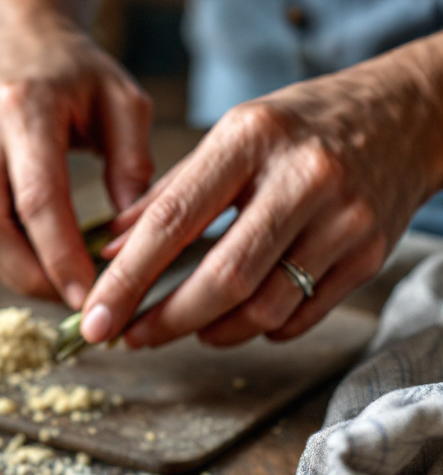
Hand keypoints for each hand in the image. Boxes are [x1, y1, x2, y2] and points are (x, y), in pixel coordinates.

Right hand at [0, 5, 151, 307]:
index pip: (37, 202)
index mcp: (24, 110)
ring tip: (61, 287)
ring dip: (15, 277)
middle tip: (76, 304)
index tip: (91, 296)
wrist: (8, 41)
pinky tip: (38, 263)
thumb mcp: (121, 100)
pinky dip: (3, 261)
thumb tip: (135, 236)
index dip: (62, 258)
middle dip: (32, 281)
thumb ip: (133, 162)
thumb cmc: (72, 71)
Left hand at [81, 35, 442, 347]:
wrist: (403, 114)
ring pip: (263, 309)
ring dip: (211, 331)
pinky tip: (239, 317)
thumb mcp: (229, 138)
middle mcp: (303, 179)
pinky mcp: (369, 254)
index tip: (96, 317)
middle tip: (132, 336)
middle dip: (166, 320)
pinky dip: (259, 330)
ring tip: (186, 325)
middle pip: (222, 278)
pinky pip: (300, 317)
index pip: (173, 221)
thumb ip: (166, 195)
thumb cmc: (299, 128)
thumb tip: (109, 249)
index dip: (126, 279)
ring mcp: (343, 220)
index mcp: (251, 140)